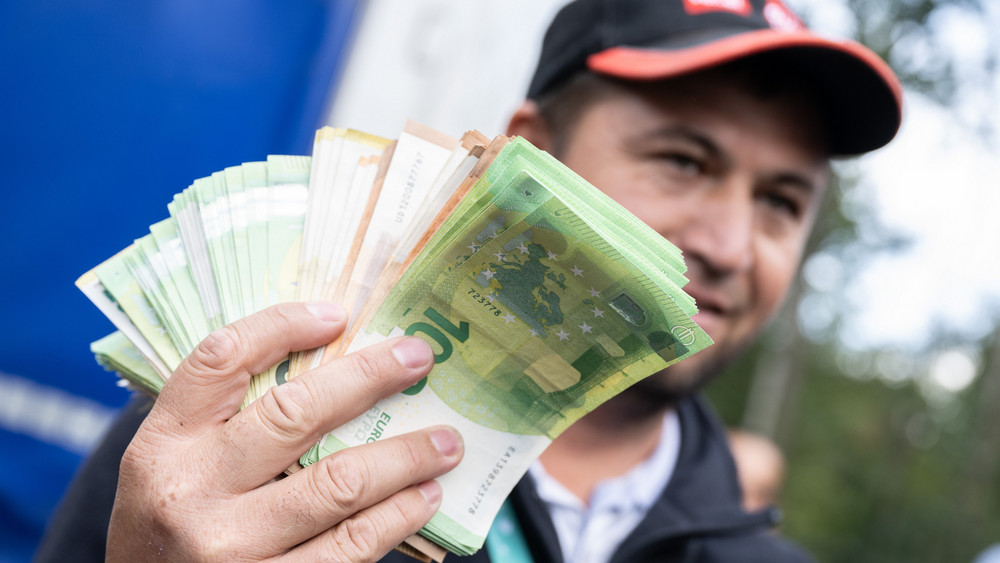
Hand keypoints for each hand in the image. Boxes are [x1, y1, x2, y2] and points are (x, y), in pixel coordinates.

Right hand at [107, 302, 463, 561]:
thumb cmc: (171, 527)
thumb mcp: (173, 467)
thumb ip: (225, 420)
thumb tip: (330, 362)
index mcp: (162, 446)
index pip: (220, 360)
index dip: (282, 326)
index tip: (337, 314)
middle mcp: (192, 493)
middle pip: (294, 414)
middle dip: (370, 377)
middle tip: (420, 358)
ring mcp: (231, 549)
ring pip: (338, 485)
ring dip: (405, 456)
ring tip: (445, 441)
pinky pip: (350, 547)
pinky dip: (397, 518)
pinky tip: (423, 498)